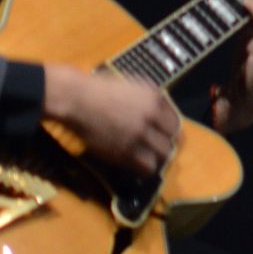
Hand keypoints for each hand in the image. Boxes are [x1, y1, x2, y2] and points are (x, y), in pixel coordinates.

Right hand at [42, 64, 180, 175]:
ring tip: (149, 159)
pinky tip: (138, 166)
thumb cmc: (98, 88)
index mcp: (154, 98)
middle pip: (171, 139)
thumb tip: (160, 112)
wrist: (77, 99)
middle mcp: (152, 116)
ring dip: (157, 158)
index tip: (164, 135)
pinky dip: (145, 168)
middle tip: (156, 148)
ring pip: (163, 155)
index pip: (175, 121)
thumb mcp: (132, 85)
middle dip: (165, 145)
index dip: (169, 131)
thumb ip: (149, 98)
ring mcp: (140, 135)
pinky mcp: (126, 151)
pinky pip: (146, 167)